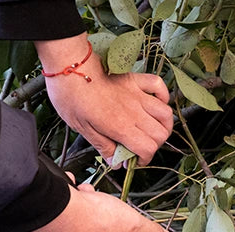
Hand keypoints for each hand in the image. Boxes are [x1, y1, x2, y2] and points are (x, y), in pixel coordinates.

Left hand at [35, 33, 173, 166]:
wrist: (68, 65)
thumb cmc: (70, 96)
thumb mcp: (81, 128)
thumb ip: (102, 146)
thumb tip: (116, 163)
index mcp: (120, 126)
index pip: (148, 148)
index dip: (144, 159)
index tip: (133, 160)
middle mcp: (134, 111)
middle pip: (160, 134)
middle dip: (154, 145)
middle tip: (140, 146)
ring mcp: (137, 94)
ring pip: (165, 113)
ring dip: (163, 125)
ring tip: (152, 129)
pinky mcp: (134, 79)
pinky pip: (158, 85)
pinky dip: (163, 96)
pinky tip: (156, 102)